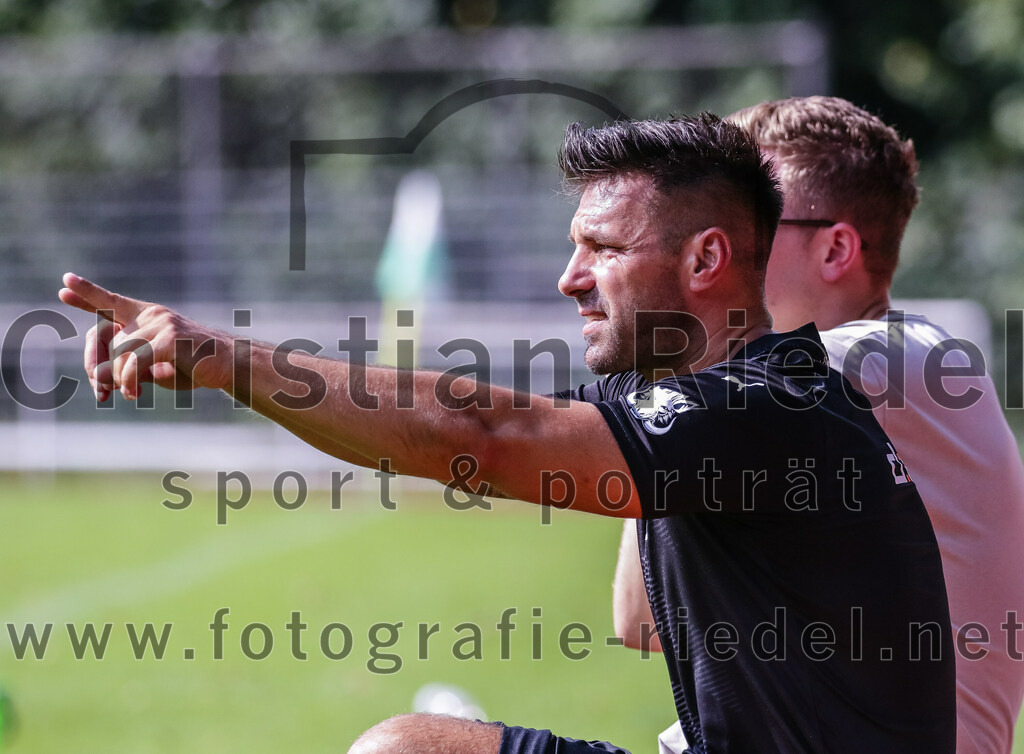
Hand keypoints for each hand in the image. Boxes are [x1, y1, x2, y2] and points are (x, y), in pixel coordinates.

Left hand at [58, 272, 233, 400]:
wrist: (228, 365)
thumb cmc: (193, 366)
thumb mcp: (155, 366)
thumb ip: (129, 365)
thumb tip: (98, 377)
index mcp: (149, 316)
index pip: (111, 302)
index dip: (87, 293)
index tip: (65, 283)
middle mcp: (152, 314)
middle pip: (106, 338)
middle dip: (99, 367)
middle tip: (102, 392)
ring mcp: (161, 324)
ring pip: (119, 351)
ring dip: (118, 378)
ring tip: (129, 394)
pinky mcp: (169, 338)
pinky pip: (135, 360)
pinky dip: (129, 379)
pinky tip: (133, 392)